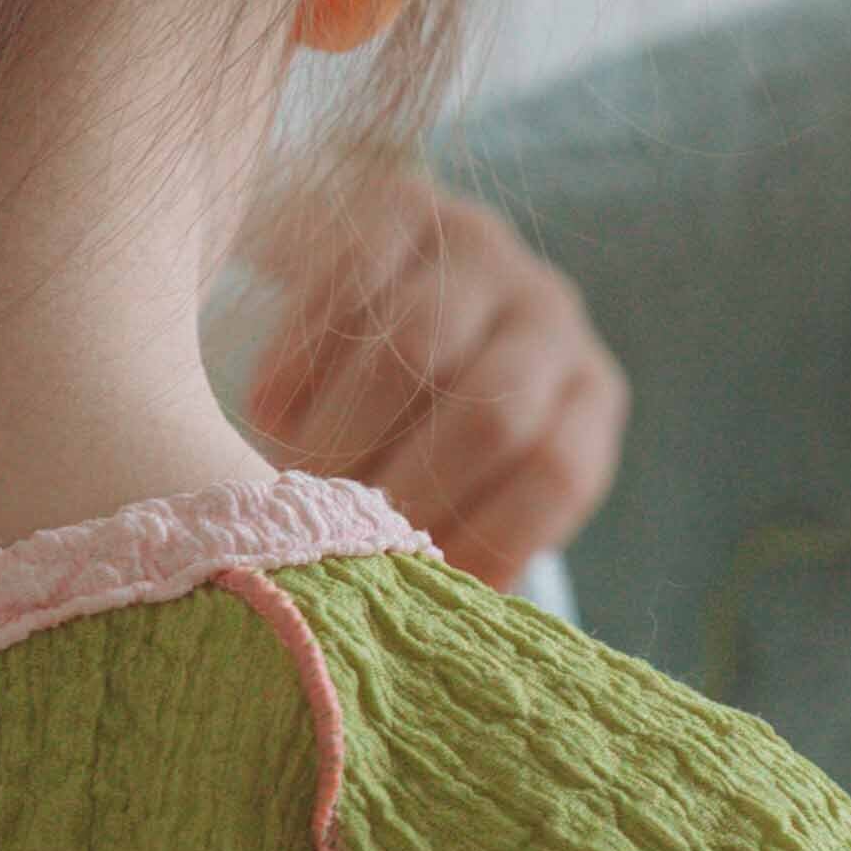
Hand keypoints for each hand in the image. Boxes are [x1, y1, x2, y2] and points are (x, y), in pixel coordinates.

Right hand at [242, 167, 626, 585]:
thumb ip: (454, 540)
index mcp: (585, 398)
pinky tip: (265, 413)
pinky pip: (348, 284)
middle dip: (399, 491)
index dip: (482, 540)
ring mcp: (483, 250)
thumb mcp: (459, 476)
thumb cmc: (410, 419)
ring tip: (285, 484)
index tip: (407, 590)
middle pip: (490, 412)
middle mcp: (551, 315)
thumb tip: (426, 647)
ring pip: (412, 351)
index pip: (556, 473)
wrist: (364, 270)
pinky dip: (299, 361)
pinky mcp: (403, 204)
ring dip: (339, 433)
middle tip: (330, 545)